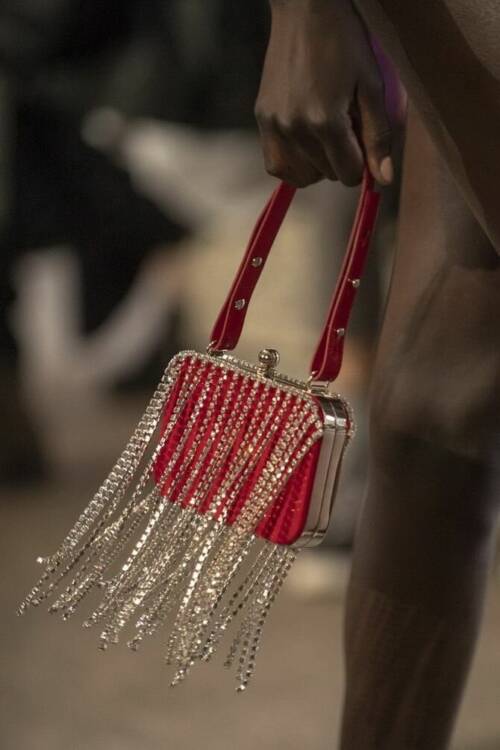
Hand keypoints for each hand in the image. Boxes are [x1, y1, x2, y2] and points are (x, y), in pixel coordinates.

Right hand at [255, 0, 403, 186]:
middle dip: (341, 158)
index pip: (348, 174)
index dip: (362, 163)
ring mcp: (275, 126)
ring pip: (302, 176)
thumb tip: (384, 180)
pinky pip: (276, 165)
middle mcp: (296, 129)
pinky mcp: (263, 119)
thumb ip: (378, 136)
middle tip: (344, 124)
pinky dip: (293, 163)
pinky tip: (304, 142)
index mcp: (326, 122)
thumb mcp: (372, 86)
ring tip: (324, 133)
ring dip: (318, 164)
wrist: (304, 9)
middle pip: (327, 176)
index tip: (363, 139)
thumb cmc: (345, 42)